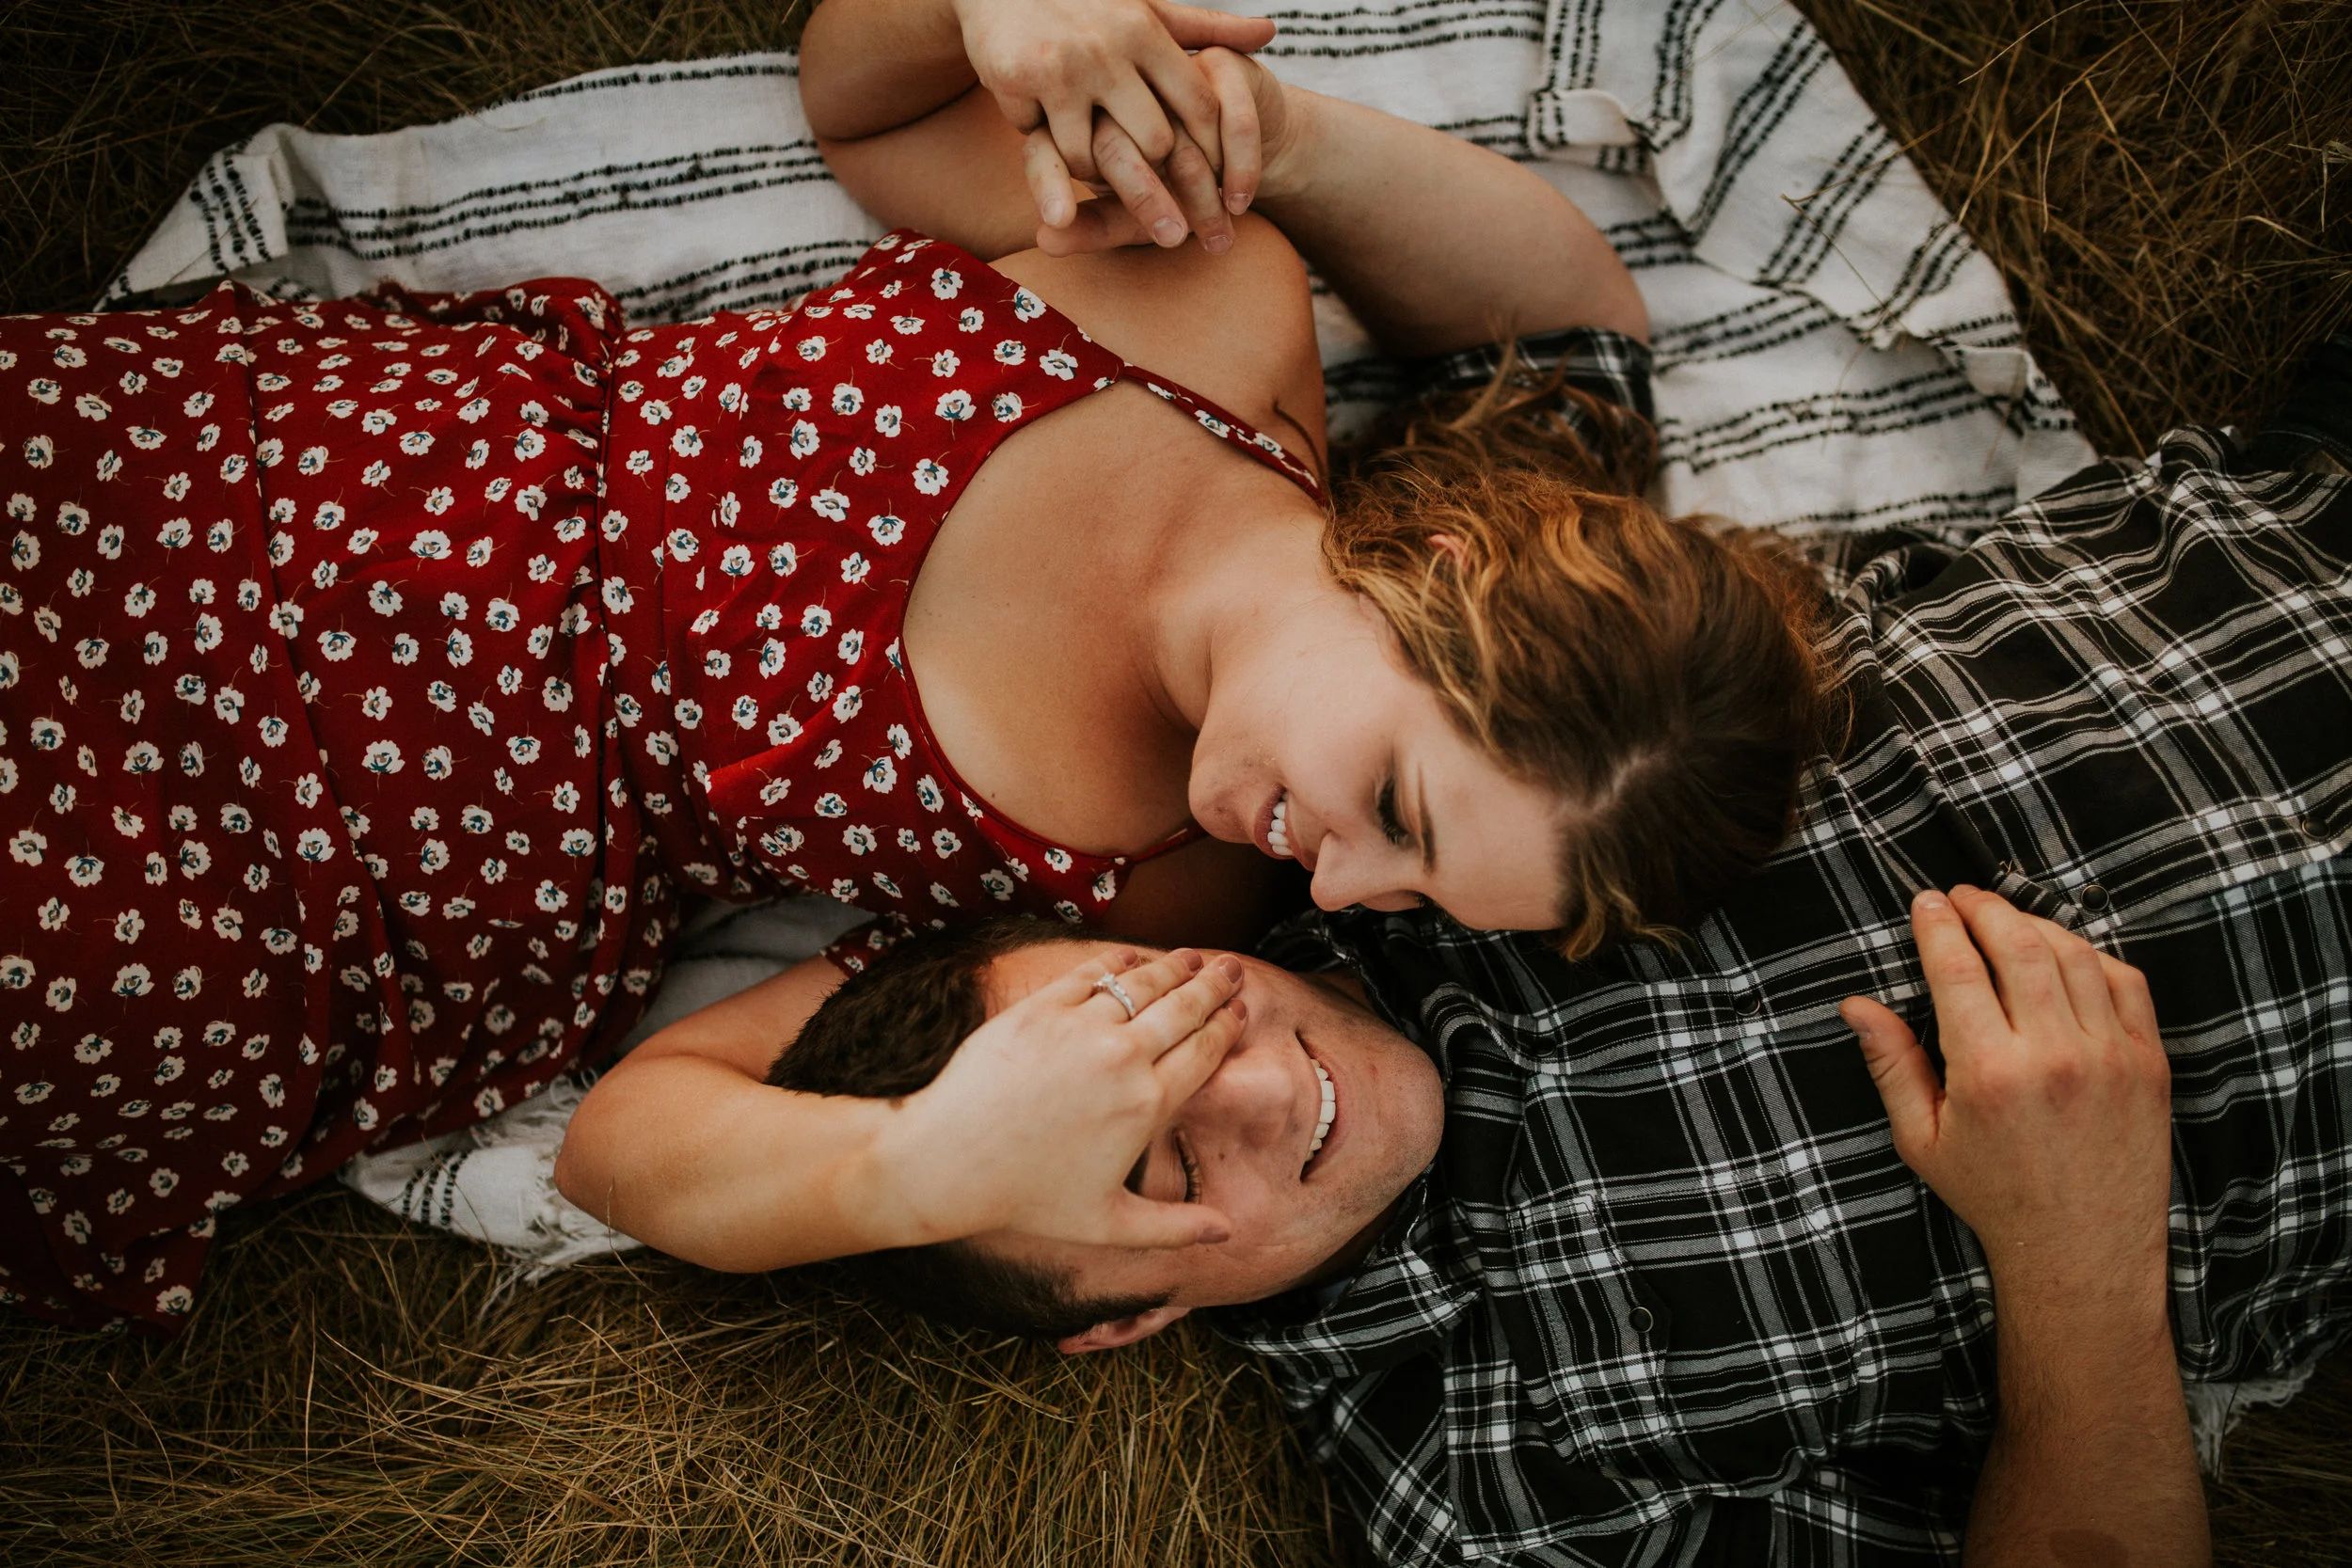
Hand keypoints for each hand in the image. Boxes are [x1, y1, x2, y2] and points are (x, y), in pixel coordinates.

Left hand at [880, 947, 1246, 1248]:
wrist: (948, 1163)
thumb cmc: (1027, 1199)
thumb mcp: (1108, 1223)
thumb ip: (1173, 1228)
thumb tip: (1226, 1232)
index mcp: (1147, 1105)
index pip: (1204, 1051)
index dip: (1228, 1026)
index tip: (1242, 1010)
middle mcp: (1121, 1059)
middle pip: (1184, 1008)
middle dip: (1214, 986)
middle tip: (1232, 969)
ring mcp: (1079, 1028)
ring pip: (1142, 984)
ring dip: (1174, 967)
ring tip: (1192, 958)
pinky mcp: (1038, 1010)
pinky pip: (1090, 975)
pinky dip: (1117, 963)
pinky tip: (1131, 957)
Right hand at [954, 0, 1274, 242]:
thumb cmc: (1084, 1)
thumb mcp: (1147, 7)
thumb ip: (1207, 27)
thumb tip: (1271, 33)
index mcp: (1146, 31)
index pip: (1198, 108)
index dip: (1215, 155)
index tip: (1219, 187)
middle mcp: (1109, 49)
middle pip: (1155, 146)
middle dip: (1162, 184)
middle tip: (1169, 216)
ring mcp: (1063, 66)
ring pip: (1094, 158)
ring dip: (1094, 174)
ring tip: (1096, 173)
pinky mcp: (1019, 80)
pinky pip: (1042, 142)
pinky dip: (1045, 147)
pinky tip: (1046, 137)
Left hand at [1030, 47, 1297, 257]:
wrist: (1249, 149)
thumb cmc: (1175, 187)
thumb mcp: (1130, 215)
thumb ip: (1094, 227)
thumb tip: (1045, 241)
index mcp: (1077, 121)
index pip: (1047, 148)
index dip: (1049, 182)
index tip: (1057, 221)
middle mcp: (1113, 87)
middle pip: (1113, 144)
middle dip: (1145, 200)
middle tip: (1175, 239)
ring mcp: (1166, 73)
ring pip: (1174, 137)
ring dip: (1202, 195)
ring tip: (1218, 239)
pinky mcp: (1218, 65)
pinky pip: (1226, 121)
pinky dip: (1237, 167)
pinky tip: (1239, 201)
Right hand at [1841, 886, 2171, 1305]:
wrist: (2083, 1251)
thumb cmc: (1995, 1197)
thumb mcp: (1923, 1139)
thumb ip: (1891, 1064)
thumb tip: (1856, 1005)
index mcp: (1989, 1073)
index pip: (1957, 967)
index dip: (1937, 923)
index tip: (1925, 902)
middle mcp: (2053, 1055)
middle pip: (2017, 944)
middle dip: (1983, 908)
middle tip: (1961, 898)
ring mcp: (2109, 1055)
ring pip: (2072, 953)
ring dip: (2033, 924)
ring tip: (2006, 920)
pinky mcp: (2147, 1062)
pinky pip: (2124, 980)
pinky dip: (2090, 955)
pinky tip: (2063, 956)